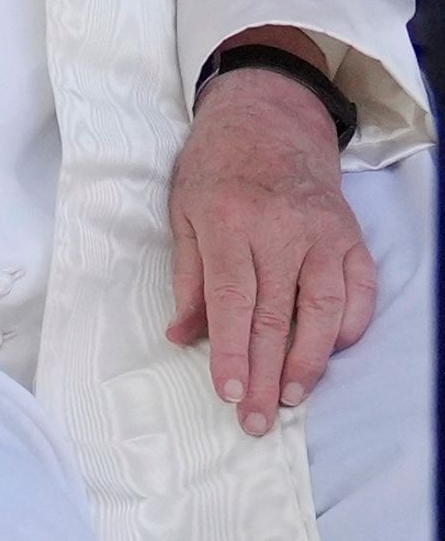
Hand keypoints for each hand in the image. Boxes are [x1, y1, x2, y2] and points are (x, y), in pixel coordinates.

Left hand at [168, 49, 376, 434]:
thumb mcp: (182, 212)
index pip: (232, 301)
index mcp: (230, 222)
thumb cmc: (215, 169)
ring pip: (324, 309)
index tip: (228, 394)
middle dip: (263, 373)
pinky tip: (331, 353)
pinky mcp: (351, 237)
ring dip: (308, 360)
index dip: (230, 352)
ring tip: (290, 399)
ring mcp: (324, 234)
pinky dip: (349, 326)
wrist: (270, 120)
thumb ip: (187, 276)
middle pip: (275, 315)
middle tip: (255, 420)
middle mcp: (283, 231)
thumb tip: (181, 335)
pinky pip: (359, 290)